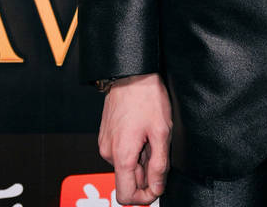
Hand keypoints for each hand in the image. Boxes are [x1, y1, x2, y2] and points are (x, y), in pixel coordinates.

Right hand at [98, 72, 171, 204]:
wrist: (131, 73)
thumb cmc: (146, 97)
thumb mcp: (161, 132)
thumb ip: (159, 164)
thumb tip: (157, 187)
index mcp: (121, 155)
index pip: (125, 196)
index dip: (144, 198)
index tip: (157, 187)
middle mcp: (108, 152)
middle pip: (127, 180)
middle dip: (145, 173)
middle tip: (159, 151)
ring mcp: (105, 142)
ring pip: (125, 165)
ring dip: (140, 159)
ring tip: (151, 137)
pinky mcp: (106, 134)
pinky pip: (120, 152)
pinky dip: (133, 149)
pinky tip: (143, 132)